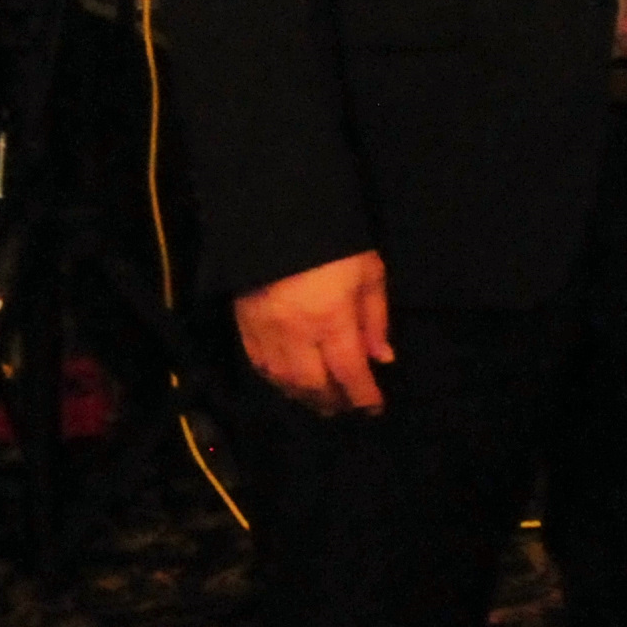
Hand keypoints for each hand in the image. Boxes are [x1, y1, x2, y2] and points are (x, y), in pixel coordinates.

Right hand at [234, 250, 391, 415]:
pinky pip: (258, 365)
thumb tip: (382, 358)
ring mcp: (265, 332)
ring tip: (321, 401)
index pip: (349, 372)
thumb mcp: (370, 274)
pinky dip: (276, 381)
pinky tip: (289, 383)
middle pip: (313, 384)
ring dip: (304, 396)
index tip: (374, 409)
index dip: (363, 396)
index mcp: (331, 320)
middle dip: (332, 401)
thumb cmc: (337, 245)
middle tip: (345, 409)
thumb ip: (375, 319)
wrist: (280, 218)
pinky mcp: (243, 324)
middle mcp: (296, 334)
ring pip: (283, 380)